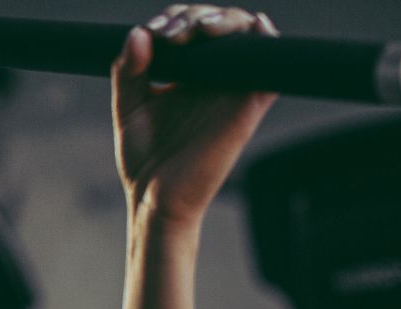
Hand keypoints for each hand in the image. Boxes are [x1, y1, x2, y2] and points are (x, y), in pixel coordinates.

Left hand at [113, 5, 279, 233]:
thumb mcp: (129, 107)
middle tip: (172, 35)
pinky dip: (267, 42)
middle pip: (220, 22)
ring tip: (199, 30)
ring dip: (227, 19)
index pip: (191, 25)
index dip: (176, 17)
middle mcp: (213, 77)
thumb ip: (128, 71)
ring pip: (247, 34)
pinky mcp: (249, 106)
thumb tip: (138, 32)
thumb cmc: (145, 159)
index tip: (155, 33)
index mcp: (187, 74)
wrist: (156, 199)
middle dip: (196, 15)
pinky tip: (254, 29)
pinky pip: (272, 67)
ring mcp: (233, 89)